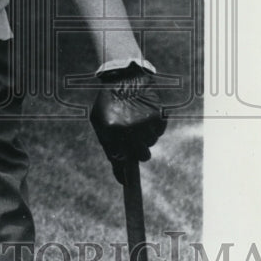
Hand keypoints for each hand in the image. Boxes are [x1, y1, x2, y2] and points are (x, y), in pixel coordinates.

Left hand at [90, 66, 167, 181]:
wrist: (124, 76)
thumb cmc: (108, 102)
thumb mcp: (100, 123)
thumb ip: (109, 147)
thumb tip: (122, 177)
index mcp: (112, 131)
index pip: (120, 161)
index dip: (125, 174)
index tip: (128, 184)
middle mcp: (130, 128)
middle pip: (142, 156)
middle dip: (138, 151)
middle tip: (133, 140)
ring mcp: (146, 121)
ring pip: (151, 143)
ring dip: (145, 137)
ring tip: (136, 120)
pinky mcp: (159, 114)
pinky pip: (159, 131)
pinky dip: (154, 127)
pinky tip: (145, 114)